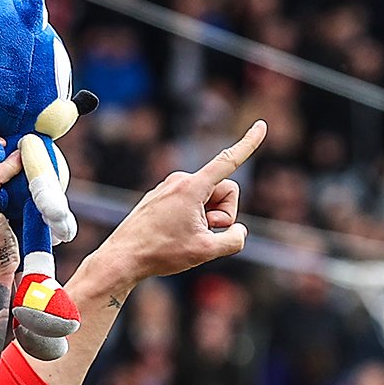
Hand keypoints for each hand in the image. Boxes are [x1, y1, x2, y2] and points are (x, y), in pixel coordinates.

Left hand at [94, 120, 266, 289]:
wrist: (121, 259)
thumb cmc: (161, 254)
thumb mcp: (205, 251)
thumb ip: (234, 240)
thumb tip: (238, 231)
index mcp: (192, 187)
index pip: (228, 161)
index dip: (248, 144)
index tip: (262, 125)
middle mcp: (179, 181)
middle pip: (222, 191)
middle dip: (222, 213)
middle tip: (203, 233)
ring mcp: (166, 188)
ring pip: (204, 199)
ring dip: (204, 218)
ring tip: (182, 236)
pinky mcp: (157, 198)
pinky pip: (186, 205)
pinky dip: (187, 220)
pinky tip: (169, 236)